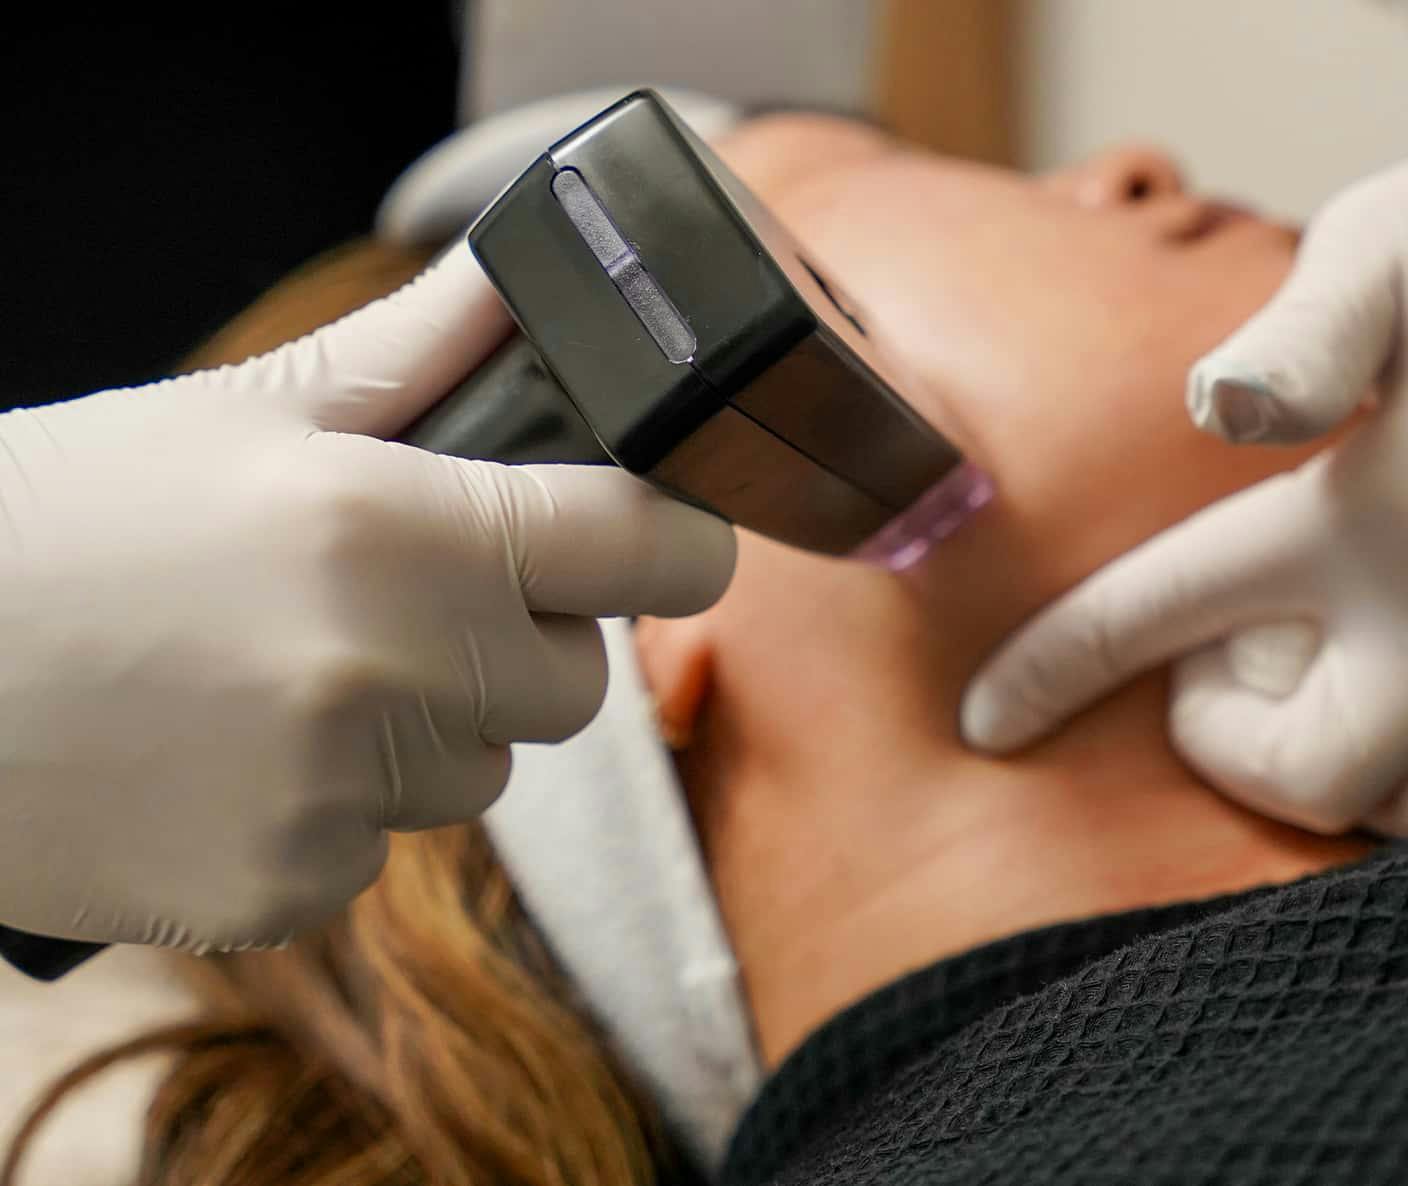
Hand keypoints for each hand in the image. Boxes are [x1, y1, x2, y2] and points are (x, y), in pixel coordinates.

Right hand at [0, 244, 734, 951]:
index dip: (674, 541)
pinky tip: (236, 753)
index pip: (645, 550)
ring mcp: (338, 797)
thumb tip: (525, 276)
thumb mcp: (240, 414)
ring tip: (292, 671)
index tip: (660, 539)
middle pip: (576, 682)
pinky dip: (336, 809)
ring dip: (427, 727)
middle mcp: (387, 672)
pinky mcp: (285, 890)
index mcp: (393, 528)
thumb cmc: (64, 524)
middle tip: (411, 598)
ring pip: (483, 772)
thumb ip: (418, 353)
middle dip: (522, 641)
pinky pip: (380, 849)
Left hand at [961, 161, 1407, 834]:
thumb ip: (1321, 324)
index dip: (1052, 671)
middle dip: (1236, 740)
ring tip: (1337, 665)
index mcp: (1362, 520)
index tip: (984, 719)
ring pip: (1400, 804)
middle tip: (1231, 656)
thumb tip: (1228, 406)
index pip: (1156, 614)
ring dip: (1349, 757)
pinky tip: (1399, 674)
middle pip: (1302, 768)